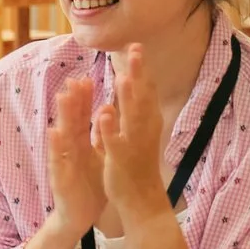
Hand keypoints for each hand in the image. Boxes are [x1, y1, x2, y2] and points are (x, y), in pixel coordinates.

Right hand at [45, 76, 106, 239]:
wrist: (78, 216)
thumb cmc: (89, 187)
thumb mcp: (98, 158)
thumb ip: (99, 136)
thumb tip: (105, 113)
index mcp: (81, 146)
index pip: (83, 118)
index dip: (84, 99)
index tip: (86, 79)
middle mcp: (70, 151)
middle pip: (71, 121)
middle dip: (72, 101)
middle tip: (73, 80)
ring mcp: (64, 162)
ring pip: (63, 136)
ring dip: (62, 116)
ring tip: (62, 96)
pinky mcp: (60, 177)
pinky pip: (59, 160)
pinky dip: (56, 146)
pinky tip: (54, 132)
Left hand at [92, 45, 171, 227]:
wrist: (143, 202)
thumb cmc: (138, 168)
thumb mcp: (138, 136)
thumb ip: (132, 113)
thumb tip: (129, 91)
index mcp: (146, 124)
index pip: (145, 91)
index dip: (141, 69)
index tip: (137, 46)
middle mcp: (144, 131)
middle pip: (142, 96)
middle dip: (138, 72)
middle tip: (136, 47)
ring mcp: (134, 145)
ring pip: (131, 116)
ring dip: (128, 96)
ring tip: (123, 74)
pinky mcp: (121, 160)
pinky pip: (114, 141)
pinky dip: (109, 127)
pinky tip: (103, 112)